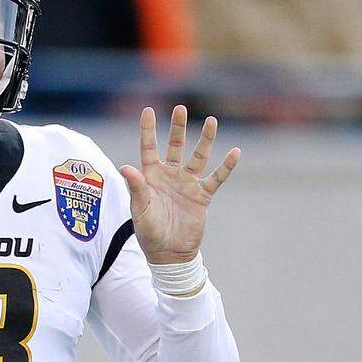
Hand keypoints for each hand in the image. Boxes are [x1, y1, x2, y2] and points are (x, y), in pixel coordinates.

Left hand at [120, 105, 239, 264]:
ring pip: (198, 157)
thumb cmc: (149, 232)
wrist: (169, 254)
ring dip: (205, 140)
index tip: (148, 110)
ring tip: (211, 121)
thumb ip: (136, 187)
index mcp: (151, 177)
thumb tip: (126, 167)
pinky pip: (216, 178)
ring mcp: (187, 184)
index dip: (148, 130)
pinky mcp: (202, 196)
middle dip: (178, 128)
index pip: (148, 148)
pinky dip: (226, 166)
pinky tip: (234, 152)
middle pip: (175, 146)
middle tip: (180, 108)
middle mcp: (170, 176)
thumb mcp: (140, 209)